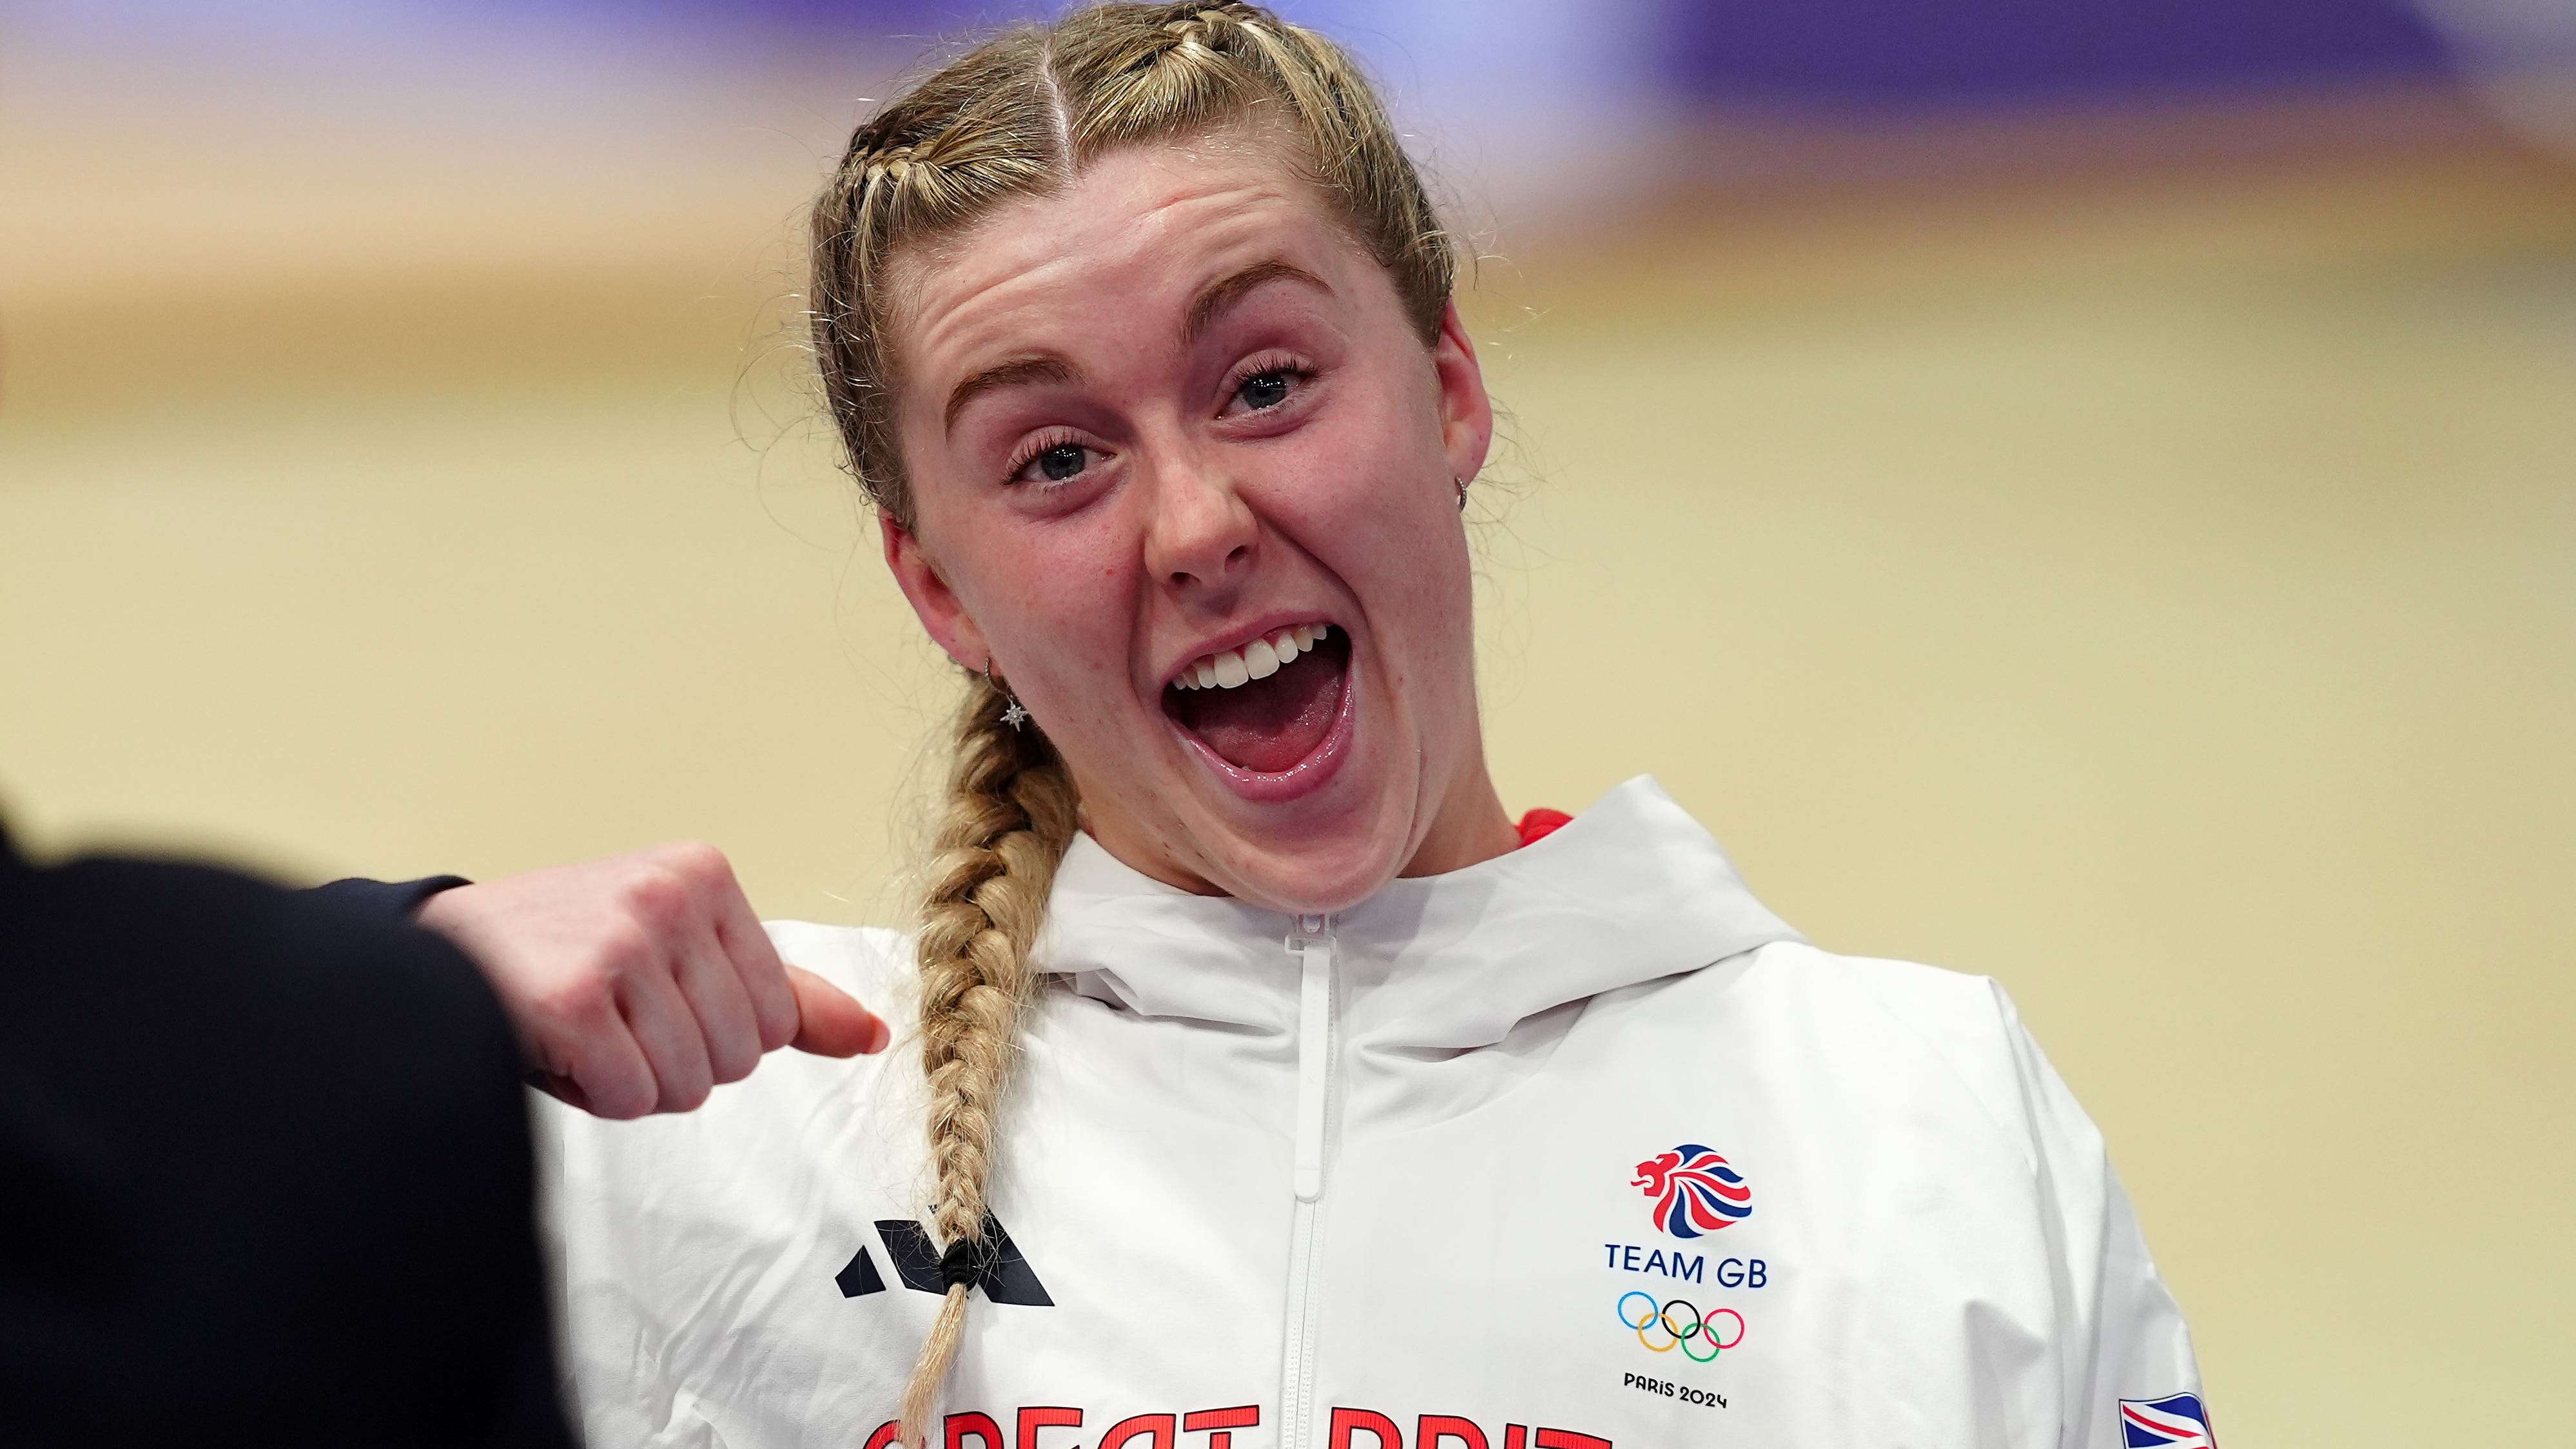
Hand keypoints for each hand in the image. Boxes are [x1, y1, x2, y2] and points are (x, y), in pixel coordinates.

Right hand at [418, 842, 888, 1118]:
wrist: (430, 955)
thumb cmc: (562, 957)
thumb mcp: (680, 953)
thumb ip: (781, 996)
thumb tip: (874, 1035)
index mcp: (703, 874)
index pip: (773, 1017)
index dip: (709, 1035)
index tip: (644, 996)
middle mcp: (668, 895)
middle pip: (738, 1057)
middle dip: (670, 1061)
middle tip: (605, 1016)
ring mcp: (621, 942)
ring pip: (686, 1085)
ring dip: (628, 1081)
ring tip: (577, 1029)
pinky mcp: (572, 999)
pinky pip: (632, 1099)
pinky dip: (591, 1095)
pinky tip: (552, 1045)